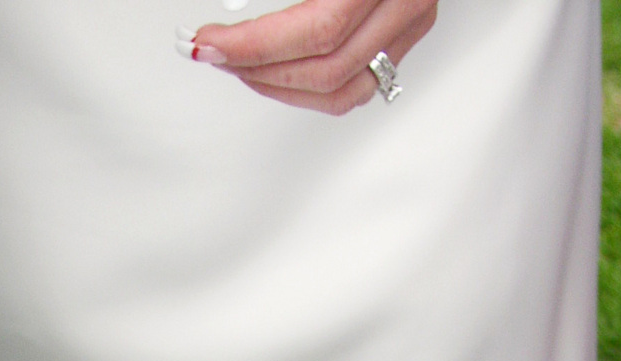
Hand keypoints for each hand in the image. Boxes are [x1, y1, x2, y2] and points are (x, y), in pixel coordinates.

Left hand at [188, 0, 436, 114]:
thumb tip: (231, 7)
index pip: (319, 29)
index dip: (256, 45)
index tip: (210, 43)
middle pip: (327, 68)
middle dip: (258, 67)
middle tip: (216, 52)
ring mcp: (410, 22)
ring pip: (341, 91)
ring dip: (280, 86)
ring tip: (241, 66)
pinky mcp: (405, 34)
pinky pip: (354, 87)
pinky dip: (308, 88)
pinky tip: (277, 72)